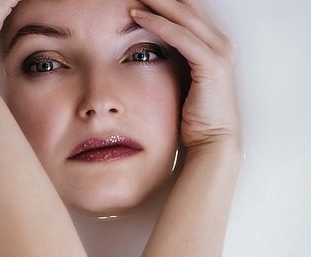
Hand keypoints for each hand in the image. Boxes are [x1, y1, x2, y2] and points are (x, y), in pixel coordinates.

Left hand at [130, 0, 241, 152]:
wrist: (212, 142)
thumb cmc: (195, 118)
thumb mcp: (182, 82)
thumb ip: (173, 62)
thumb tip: (147, 53)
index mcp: (212, 45)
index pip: (186, 11)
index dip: (164, 1)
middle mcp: (219, 42)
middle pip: (186, 5)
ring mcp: (218, 52)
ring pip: (183, 15)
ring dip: (156, 1)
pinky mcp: (211, 64)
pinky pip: (181, 37)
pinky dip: (158, 24)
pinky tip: (138, 16)